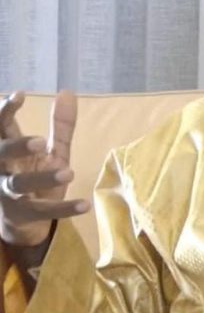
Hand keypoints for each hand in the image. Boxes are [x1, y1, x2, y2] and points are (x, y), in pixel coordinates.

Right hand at [0, 91, 89, 245]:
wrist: (23, 220)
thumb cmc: (34, 175)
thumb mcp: (51, 150)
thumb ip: (60, 125)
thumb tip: (67, 92)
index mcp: (10, 149)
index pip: (2, 127)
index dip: (6, 111)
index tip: (19, 95)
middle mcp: (2, 168)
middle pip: (1, 153)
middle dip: (17, 146)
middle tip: (40, 142)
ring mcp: (8, 193)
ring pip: (19, 184)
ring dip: (43, 178)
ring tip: (69, 173)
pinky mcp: (22, 214)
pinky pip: (42, 211)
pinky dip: (64, 209)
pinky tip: (85, 204)